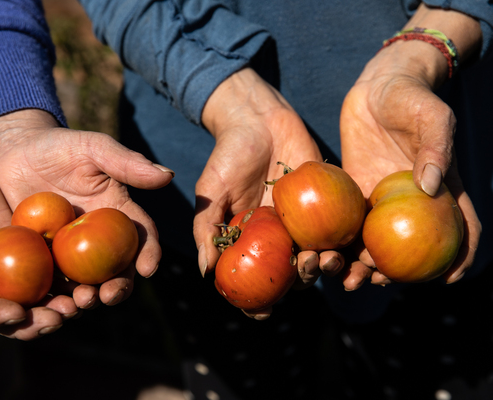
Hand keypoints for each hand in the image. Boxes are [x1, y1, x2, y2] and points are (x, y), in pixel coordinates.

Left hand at [0, 110, 173, 306]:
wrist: (13, 153)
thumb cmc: (59, 146)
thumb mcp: (94, 148)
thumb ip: (128, 162)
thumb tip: (168, 176)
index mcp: (118, 215)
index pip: (141, 237)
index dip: (149, 254)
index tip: (148, 269)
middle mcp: (100, 240)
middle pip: (117, 270)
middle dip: (118, 287)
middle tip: (108, 295)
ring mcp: (70, 253)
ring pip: (86, 283)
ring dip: (87, 298)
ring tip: (80, 302)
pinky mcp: (43, 259)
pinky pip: (50, 282)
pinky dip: (53, 297)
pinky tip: (49, 304)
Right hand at [0, 148, 78, 339]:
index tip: (16, 312)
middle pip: (11, 316)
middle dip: (36, 321)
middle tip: (61, 316)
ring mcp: (13, 273)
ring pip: (39, 300)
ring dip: (62, 306)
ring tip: (84, 301)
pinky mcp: (34, 257)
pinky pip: (55, 274)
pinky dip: (72, 280)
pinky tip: (93, 278)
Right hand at [197, 68, 345, 317]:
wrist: (258, 117)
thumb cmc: (228, 155)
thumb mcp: (210, 191)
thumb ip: (206, 228)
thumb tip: (206, 272)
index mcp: (252, 240)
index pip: (255, 277)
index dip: (257, 301)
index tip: (263, 313)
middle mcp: (280, 236)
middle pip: (294, 272)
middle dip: (302, 282)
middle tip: (305, 268)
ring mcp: (307, 220)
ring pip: (321, 254)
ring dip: (329, 265)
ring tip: (330, 259)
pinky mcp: (330, 200)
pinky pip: (342, 226)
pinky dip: (350, 242)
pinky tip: (354, 247)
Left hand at [340, 11, 481, 288]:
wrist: (379, 84)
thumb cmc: (413, 98)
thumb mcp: (433, 117)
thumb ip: (436, 149)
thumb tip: (432, 187)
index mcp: (441, 190)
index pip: (460, 230)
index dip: (459, 259)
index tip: (445, 281)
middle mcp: (411, 202)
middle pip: (409, 248)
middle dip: (394, 273)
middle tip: (373, 281)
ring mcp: (381, 199)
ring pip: (374, 242)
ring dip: (360, 265)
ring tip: (344, 279)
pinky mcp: (354, 191)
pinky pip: (347, 222)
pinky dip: (338, 243)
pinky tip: (322, 255)